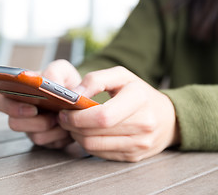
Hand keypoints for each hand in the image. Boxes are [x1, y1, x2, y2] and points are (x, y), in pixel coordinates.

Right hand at [0, 60, 80, 148]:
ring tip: (61, 118)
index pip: (0, 101)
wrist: (82, 101)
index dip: (10, 107)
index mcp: (18, 93)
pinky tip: (67, 127)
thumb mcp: (62, 70)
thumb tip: (48, 82)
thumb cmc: (67, 83)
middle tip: (50, 117)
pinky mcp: (46, 140)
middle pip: (13, 123)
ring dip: (51, 128)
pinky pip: (49, 143)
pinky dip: (60, 136)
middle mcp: (21, 112)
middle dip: (33, 122)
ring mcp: (33, 128)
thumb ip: (53, 71)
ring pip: (34, 136)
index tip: (32, 108)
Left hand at [58, 66, 179, 161]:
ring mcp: (139, 144)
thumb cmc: (139, 93)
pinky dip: (87, 144)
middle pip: (95, 132)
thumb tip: (74, 94)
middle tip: (64, 117)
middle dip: (72, 126)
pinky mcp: (133, 156)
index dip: (78, 116)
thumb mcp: (121, 76)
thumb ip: (95, 79)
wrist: (168, 118)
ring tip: (73, 125)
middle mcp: (143, 124)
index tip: (65, 111)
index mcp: (139, 99)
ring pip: (94, 146)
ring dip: (76, 136)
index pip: (103, 116)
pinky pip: (100, 154)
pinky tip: (86, 133)